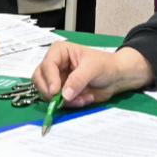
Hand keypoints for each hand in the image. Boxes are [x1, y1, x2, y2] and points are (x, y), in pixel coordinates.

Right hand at [32, 42, 154, 108]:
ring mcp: (57, 80)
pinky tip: (84, 100)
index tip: (55, 91)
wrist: (116, 77)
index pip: (46, 65)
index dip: (49, 78)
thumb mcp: (93, 68)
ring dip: (63, 101)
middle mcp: (55, 65)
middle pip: (39, 79)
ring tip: (82, 99)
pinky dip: (70, 104)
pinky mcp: (62, 92)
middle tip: (62, 101)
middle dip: (50, 92)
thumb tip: (64, 94)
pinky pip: (58, 102)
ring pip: (47, 93)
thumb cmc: (105, 65)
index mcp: (60, 52)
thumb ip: (78, 79)